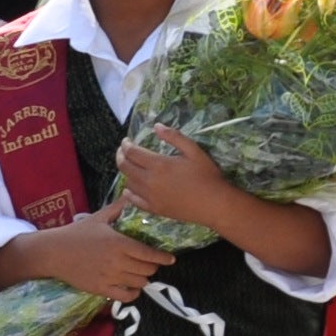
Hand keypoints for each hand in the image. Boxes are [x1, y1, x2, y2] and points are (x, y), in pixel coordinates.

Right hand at [35, 210, 175, 301]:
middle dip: (152, 266)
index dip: (163, 258)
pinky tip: (131, 287)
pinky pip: (126, 296)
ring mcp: (110, 276)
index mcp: (119, 243)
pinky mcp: (101, 289)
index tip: (170, 258)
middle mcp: (117, 261)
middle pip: (148, 269)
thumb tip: (131, 193)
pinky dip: (133, 293)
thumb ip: (118, 208)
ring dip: (143, 278)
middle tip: (149, 263)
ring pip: (140, 282)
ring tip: (140, 273)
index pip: (150, 254)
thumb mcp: (98, 218)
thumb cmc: (76, 233)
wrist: (53, 252)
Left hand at [114, 128, 251, 233]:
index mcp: (159, 164)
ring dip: (126, 173)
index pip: (131, 152)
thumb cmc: (207, 176)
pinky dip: (129, 192)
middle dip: (120, 156)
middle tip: (123, 151)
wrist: (215, 204)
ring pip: (128, 182)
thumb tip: (156, 126)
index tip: (126, 141)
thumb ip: (174, 137)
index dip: (125, 145)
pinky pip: (134, 200)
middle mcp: (149, 181)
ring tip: (130, 166)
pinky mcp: (154, 209)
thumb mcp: (194, 151)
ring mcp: (150, 197)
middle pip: (124, 167)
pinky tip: (130, 188)